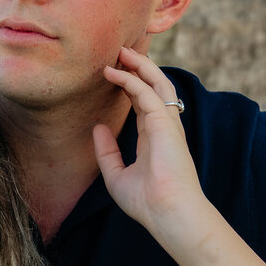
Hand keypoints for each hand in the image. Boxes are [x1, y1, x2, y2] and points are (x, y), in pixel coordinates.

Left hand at [93, 48, 211, 246]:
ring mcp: (167, 123)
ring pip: (157, 83)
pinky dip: (130, 79)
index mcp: (154, 137)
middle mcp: (163, 126)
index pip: (143, 102)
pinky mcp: (166, 124)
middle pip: (154, 86)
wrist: (167, 214)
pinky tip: (113, 73)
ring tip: (120, 51)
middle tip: (119, 52)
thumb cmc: (147, 202)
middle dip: (138, 67)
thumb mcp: (116, 176)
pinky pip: (147, 93)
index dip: (129, 85)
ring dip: (140, 65)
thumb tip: (97, 127)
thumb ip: (107, 152)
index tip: (112, 73)